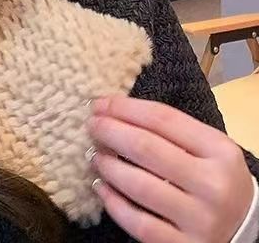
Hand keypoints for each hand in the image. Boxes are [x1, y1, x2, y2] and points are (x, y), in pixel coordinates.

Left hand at [87, 94, 253, 241]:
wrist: (245, 231)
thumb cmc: (216, 178)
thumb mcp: (208, 149)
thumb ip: (170, 130)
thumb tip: (113, 110)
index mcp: (219, 151)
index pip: (163, 119)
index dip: (125, 108)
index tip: (99, 104)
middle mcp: (213, 185)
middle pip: (147, 148)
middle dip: (110, 132)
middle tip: (91, 126)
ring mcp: (200, 220)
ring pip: (139, 186)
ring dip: (108, 166)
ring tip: (96, 156)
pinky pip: (139, 223)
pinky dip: (114, 203)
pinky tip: (101, 188)